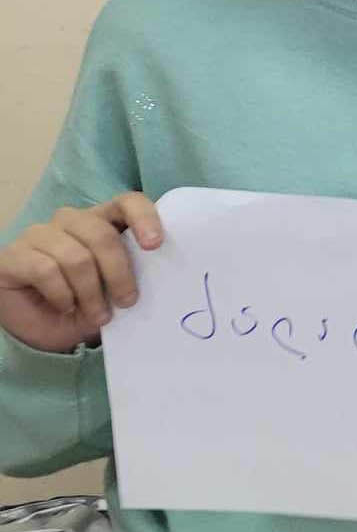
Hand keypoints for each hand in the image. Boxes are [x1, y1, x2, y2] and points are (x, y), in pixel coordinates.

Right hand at [0, 194, 162, 352]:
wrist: (40, 329)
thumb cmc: (84, 306)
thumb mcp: (115, 292)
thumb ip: (135, 274)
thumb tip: (165, 275)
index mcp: (102, 221)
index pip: (127, 202)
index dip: (144, 218)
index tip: (155, 245)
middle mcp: (71, 221)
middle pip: (102, 235)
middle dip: (119, 273)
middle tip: (127, 302)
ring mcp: (39, 234)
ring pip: (76, 257)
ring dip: (90, 293)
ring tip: (98, 315)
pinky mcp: (13, 254)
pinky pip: (46, 270)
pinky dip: (62, 294)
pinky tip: (65, 307)